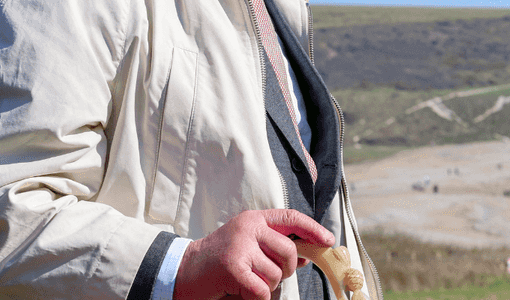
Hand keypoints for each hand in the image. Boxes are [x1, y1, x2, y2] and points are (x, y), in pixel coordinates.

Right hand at [173, 209, 334, 299]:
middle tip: (268, 275)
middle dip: (286, 270)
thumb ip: (274, 247)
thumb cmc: (218, 259)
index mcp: (254, 219)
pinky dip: (257, 297)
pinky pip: (262, 290)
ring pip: (276, 274)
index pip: (291, 217)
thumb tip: (306, 256)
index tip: (327, 241)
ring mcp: (240, 247)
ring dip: (267, 285)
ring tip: (247, 281)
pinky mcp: (233, 268)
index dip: (313, 229)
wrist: (182, 271)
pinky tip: (242, 292)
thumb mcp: (248, 244)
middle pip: (289, 252)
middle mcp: (248, 228)